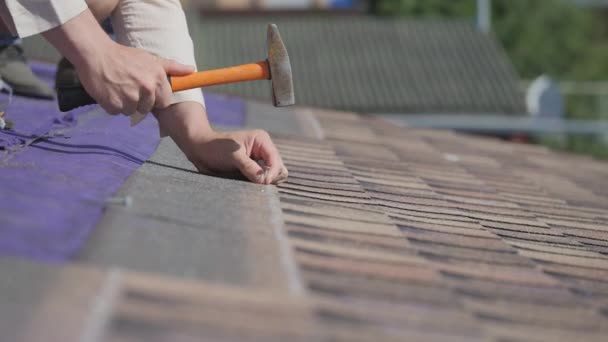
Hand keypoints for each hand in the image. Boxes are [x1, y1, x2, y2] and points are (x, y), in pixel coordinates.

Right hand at [76, 43, 193, 115]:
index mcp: (157, 78)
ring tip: (117, 87)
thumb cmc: (124, 56)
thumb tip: (192, 71)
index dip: (154, 99)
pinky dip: (111, 104)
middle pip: (146, 108)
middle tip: (127, 86)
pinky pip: (116, 111)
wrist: (95, 54)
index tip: (144, 91)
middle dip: (138, 101)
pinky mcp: (114, 104)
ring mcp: (130, 97)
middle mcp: (146, 88)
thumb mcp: (151, 59)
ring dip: (123, 103)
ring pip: (130, 111)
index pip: (163, 102)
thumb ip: (172, 67)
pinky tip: (108, 91)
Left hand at [188, 129, 287, 184]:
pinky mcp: (254, 170)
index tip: (262, 183)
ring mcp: (260, 161)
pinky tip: (248, 184)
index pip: (275, 160)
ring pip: (274, 176)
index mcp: (262, 141)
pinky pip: (263, 181)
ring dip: (265, 182)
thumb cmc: (216, 148)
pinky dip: (259, 185)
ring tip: (250, 183)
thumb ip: (249, 168)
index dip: (272, 173)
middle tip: (256, 183)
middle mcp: (264, 150)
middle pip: (279, 169)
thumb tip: (264, 181)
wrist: (201, 150)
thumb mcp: (233, 156)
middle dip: (270, 178)